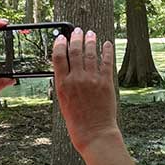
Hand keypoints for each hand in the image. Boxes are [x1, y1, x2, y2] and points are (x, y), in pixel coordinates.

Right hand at [52, 28, 117, 154]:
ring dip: (91, 41)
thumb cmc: (77, 121)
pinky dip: (106, 51)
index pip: (58, 57)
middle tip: (78, 31)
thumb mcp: (63, 101)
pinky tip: (106, 44)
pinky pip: (106, 61)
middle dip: (76, 38)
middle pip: (75, 51)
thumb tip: (67, 66)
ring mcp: (92, 80)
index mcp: (62, 84)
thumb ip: (64, 83)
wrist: (94, 133)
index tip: (61, 37)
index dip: (60, 44)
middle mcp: (76, 79)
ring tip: (91, 34)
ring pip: (90, 53)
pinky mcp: (106, 82)